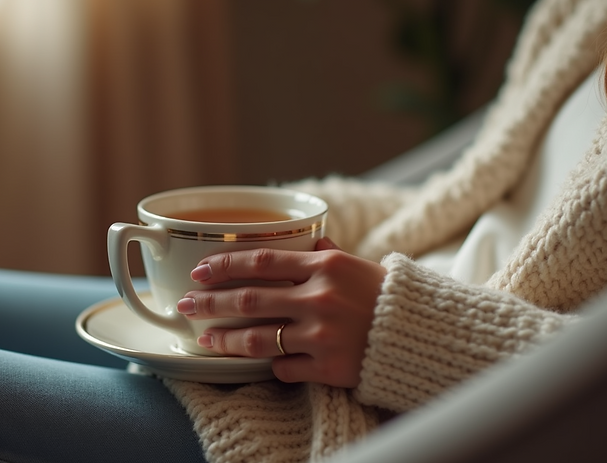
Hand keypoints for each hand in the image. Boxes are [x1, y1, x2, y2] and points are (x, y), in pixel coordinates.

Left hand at [176, 238, 385, 387]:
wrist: (421, 336)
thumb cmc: (385, 296)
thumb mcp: (357, 265)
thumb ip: (325, 253)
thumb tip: (305, 239)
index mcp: (325, 266)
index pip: (261, 261)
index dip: (224, 266)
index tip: (199, 272)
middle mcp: (320, 298)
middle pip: (248, 299)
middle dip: (209, 303)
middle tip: (184, 306)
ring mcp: (322, 335)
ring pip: (256, 339)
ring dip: (224, 339)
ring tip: (205, 339)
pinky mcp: (328, 368)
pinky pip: (284, 368)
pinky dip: (270, 365)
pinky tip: (258, 363)